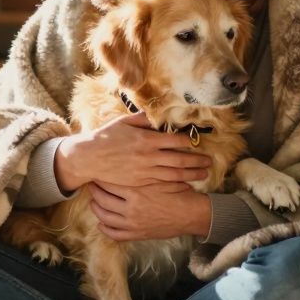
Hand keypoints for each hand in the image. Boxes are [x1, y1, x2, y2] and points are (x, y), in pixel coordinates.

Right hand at [55, 111, 211, 191]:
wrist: (89, 158)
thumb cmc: (106, 137)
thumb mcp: (125, 122)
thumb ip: (144, 119)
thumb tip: (159, 115)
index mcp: (147, 139)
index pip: (175, 141)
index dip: (189, 142)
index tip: (199, 142)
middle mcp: (149, 156)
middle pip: (179, 159)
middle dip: (197, 161)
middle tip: (210, 161)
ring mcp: (145, 171)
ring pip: (174, 174)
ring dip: (191, 174)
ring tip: (204, 174)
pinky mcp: (140, 182)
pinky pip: (162, 184)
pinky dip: (176, 184)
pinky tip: (185, 184)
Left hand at [87, 181, 211, 241]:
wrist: (191, 214)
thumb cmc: (178, 192)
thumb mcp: (160, 177)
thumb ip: (143, 171)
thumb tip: (128, 159)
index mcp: (136, 192)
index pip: (109, 184)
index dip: (100, 178)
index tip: (96, 173)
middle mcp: (131, 209)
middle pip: (103, 200)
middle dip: (94, 192)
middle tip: (91, 186)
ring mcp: (132, 224)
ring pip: (105, 217)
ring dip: (96, 209)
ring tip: (93, 202)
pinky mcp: (137, 235)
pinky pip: (115, 234)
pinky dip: (105, 228)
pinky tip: (102, 223)